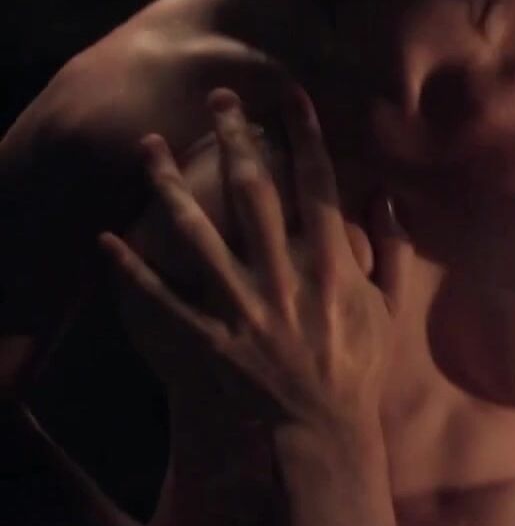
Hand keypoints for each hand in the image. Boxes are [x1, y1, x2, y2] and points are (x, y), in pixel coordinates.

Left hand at [98, 89, 408, 525]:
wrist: (324, 427)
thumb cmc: (358, 366)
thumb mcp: (388, 307)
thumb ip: (392, 250)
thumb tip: (387, 197)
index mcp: (333, 266)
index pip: (318, 186)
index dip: (304, 137)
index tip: (290, 98)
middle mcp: (286, 277)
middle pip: (255, 193)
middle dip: (236, 139)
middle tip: (220, 99)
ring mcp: (244, 307)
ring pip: (198, 235)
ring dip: (169, 187)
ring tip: (150, 148)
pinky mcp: (211, 337)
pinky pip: (164, 299)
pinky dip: (133, 271)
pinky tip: (110, 240)